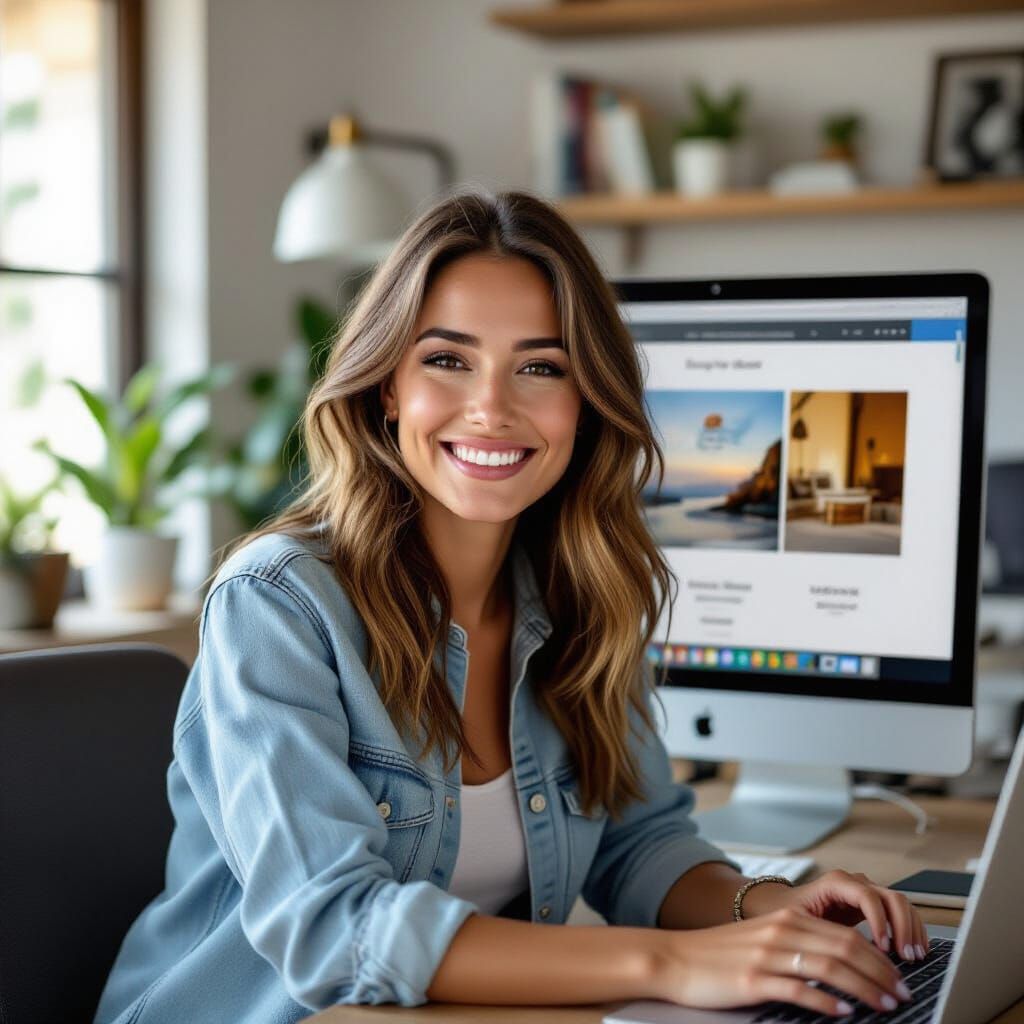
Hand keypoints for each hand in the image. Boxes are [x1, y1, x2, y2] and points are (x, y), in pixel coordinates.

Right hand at [649, 907, 912, 1016]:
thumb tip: (840, 967)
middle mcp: (781, 931)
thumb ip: (798, 946)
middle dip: (880, 973)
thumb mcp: (763, 941)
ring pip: (830, 967)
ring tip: (885, 1005)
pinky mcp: (754, 979)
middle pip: (845, 948)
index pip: (845, 934)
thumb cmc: (718, 955)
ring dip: (864, 988)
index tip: (897, 978)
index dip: (878, 957)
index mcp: (786, 919)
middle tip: (902, 994)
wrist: (675, 958)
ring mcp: (768, 955)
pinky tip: (842, 1013)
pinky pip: (798, 990)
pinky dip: (825, 1001)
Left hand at [743, 869, 929, 961]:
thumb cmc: (786, 912)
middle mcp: (855, 883)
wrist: (782, 905)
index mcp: (836, 882)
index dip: (879, 921)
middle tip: (907, 955)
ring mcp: (866, 892)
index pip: (867, 896)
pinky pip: (900, 912)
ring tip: (915, 956)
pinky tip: (916, 950)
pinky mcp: (872, 906)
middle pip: (891, 897)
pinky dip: (911, 929)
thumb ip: (819, 931)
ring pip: (900, 904)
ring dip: (911, 929)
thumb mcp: (798, 920)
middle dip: (903, 926)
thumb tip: (839, 954)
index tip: (884, 947)